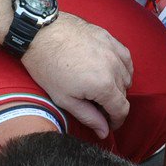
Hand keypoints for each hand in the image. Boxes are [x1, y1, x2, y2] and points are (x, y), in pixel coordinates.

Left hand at [23, 12, 133, 138]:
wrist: (39, 34)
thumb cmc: (48, 66)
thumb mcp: (65, 99)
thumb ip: (89, 117)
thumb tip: (104, 131)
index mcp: (104, 86)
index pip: (122, 110)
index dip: (117, 121)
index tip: (109, 124)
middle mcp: (114, 67)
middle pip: (124, 94)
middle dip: (113, 104)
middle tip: (97, 106)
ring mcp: (113, 50)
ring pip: (127, 76)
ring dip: (118, 86)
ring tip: (101, 88)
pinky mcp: (109, 38)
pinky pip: (125, 57)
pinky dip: (122, 67)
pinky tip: (111, 70)